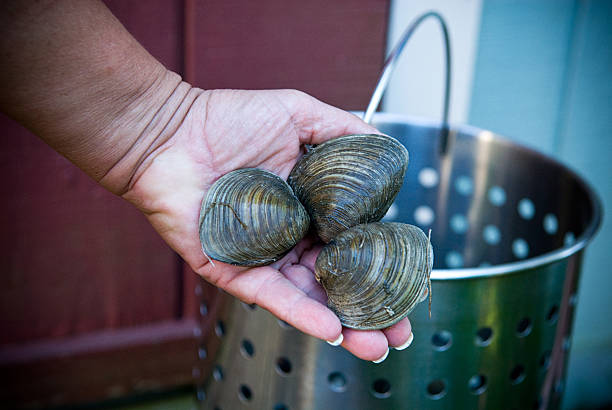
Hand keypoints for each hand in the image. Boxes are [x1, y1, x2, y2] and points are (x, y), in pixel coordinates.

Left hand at [122, 88, 412, 360]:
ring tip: (376, 346)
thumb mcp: (297, 114)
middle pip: (335, 279)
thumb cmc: (227, 120)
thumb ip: (342, 130)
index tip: (408, 283)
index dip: (379, 263)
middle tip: (399, 332)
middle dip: (368, 310)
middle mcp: (290, 237)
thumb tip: (384, 149)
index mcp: (308, 208)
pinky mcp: (234, 270)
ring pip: (309, 296)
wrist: (171, 134)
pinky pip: (272, 295)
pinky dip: (302, 312)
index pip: (351, 242)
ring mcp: (264, 257)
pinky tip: (333, 329)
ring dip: (344, 323)